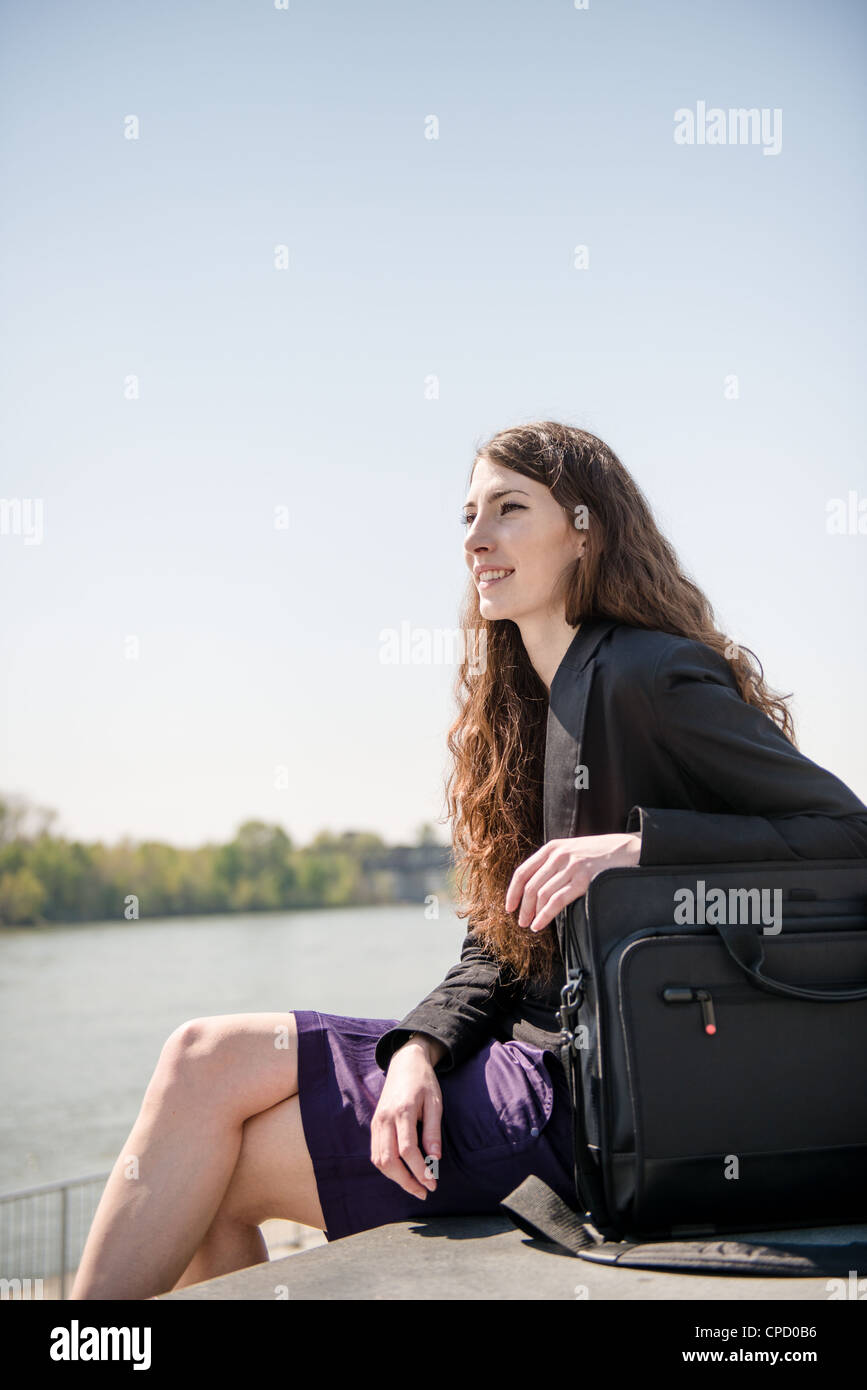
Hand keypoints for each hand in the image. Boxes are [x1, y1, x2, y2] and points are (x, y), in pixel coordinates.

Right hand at [370, 1038, 443, 1198]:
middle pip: (389, 1160)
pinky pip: (376, 1153)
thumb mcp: (435, 1103)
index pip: (407, 1149)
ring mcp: (377, 1122)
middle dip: (406, 1181)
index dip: (419, 1170)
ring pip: (379, 1160)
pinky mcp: (374, 1124)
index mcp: (402, 1111)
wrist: (405, 1063)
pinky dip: (387, 1168)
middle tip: (424, 1192)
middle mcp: (385, 1119)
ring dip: (396, 1178)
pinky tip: (402, 1173)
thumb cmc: (424, 1082)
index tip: (432, 1183)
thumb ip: (433, 1132)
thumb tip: (435, 1160)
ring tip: (414, 1186)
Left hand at [505, 832, 641, 932]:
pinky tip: (539, 924)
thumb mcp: (571, 850)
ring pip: (541, 895)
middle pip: (530, 886)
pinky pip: (557, 901)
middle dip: (522, 907)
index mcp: (552, 848)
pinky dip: (544, 915)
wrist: (627, 849)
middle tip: (521, 922)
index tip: (509, 907)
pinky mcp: (583, 879)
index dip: (513, 892)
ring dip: (532, 913)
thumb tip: (536, 888)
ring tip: (530, 925)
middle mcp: (558, 855)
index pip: (523, 872)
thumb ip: (553, 863)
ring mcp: (571, 867)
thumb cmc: (598, 854)